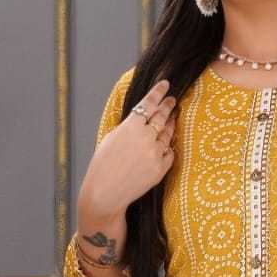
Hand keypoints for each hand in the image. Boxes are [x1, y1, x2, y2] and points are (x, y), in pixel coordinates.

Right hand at [81, 75, 178, 216]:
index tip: (165, 85)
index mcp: (131, 126)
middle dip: (168, 106)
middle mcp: (145, 137)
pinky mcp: (160, 169)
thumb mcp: (112, 137)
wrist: (106, 192)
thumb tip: (142, 120)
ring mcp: (155, 153)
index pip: (149, 103)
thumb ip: (129, 127)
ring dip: (170, 125)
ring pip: (167, 134)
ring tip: (172, 118)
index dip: (159, 92)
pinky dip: (167, 148)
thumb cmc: (103, 164)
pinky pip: (169, 153)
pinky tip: (166, 144)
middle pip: (162, 116)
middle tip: (172, 100)